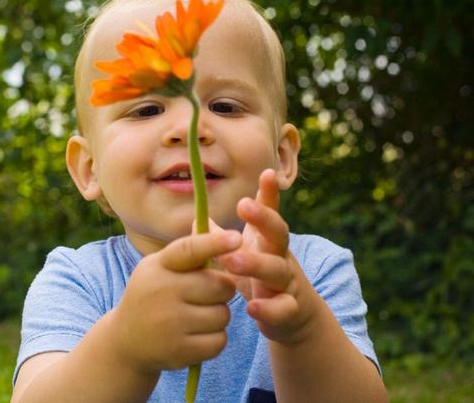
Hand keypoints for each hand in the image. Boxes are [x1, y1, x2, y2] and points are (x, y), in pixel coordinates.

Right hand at [111, 230, 240, 373]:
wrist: (126, 341)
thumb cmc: (153, 295)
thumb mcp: (160, 268)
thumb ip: (190, 252)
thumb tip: (226, 234)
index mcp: (159, 266)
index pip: (189, 250)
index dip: (214, 243)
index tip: (237, 238)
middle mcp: (162, 292)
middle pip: (219, 285)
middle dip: (222, 289)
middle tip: (208, 293)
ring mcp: (170, 324)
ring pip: (223, 314)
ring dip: (219, 315)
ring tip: (199, 315)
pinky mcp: (179, 351)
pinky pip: (219, 340)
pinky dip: (216, 338)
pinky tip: (198, 334)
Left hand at [221, 169, 318, 344]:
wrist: (293, 316)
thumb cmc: (259, 277)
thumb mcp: (242, 254)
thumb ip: (221, 239)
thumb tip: (196, 220)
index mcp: (266, 240)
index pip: (270, 211)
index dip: (269, 192)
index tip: (267, 172)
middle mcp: (280, 255)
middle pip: (278, 232)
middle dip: (263, 218)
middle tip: (243, 205)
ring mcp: (287, 281)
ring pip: (277, 269)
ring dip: (256, 264)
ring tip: (232, 260)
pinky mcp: (290, 309)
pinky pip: (284, 307)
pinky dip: (270, 308)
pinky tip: (252, 307)